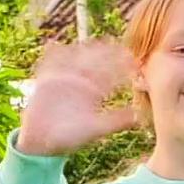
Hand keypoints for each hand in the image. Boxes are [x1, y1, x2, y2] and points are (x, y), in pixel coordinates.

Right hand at [16, 38, 140, 156]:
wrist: (45, 141)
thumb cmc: (71, 136)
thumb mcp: (96, 129)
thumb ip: (115, 121)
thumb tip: (139, 117)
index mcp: (95, 91)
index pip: (110, 76)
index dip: (122, 68)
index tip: (135, 62)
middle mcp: (81, 81)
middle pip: (95, 62)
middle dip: (107, 54)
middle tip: (119, 46)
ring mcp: (65, 78)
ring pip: (75, 59)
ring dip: (83, 50)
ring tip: (90, 43)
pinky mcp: (48, 79)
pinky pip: (49, 64)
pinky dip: (50, 55)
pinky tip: (54, 45)